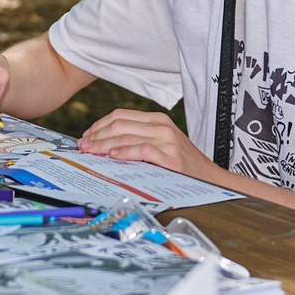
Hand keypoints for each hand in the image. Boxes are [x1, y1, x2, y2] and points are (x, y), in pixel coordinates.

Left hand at [79, 108, 218, 180]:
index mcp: (157, 120)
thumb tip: (104, 145)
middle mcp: (162, 126)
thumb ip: (137, 140)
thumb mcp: (161, 145)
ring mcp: (167, 140)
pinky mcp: (171, 157)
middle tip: (83, 146)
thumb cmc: (182, 165)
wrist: (211, 179)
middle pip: (120, 125)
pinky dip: (125, 152)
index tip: (86, 136)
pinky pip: (142, 150)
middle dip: (97, 136)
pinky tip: (113, 157)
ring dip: (104, 145)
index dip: (99, 125)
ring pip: (127, 136)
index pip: (121, 116)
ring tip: (91, 152)